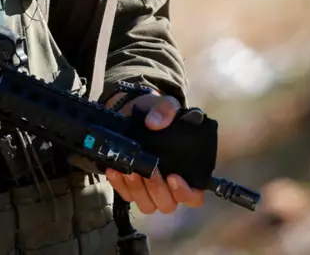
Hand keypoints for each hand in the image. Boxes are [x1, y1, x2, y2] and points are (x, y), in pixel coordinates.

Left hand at [103, 93, 205, 214]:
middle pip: (167, 204)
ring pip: (146, 204)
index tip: (173, 176)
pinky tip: (114, 169)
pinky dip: (119, 184)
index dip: (185, 192)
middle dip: (156, 189)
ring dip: (137, 190)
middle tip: (147, 171)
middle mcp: (170, 186)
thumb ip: (165, 109)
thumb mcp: (164, 105)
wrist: (131, 114)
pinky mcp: (130, 187)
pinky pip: (126, 195)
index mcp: (188, 172)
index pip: (194, 197)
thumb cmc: (156, 115)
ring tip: (129, 170)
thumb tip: (155, 123)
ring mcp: (149, 189)